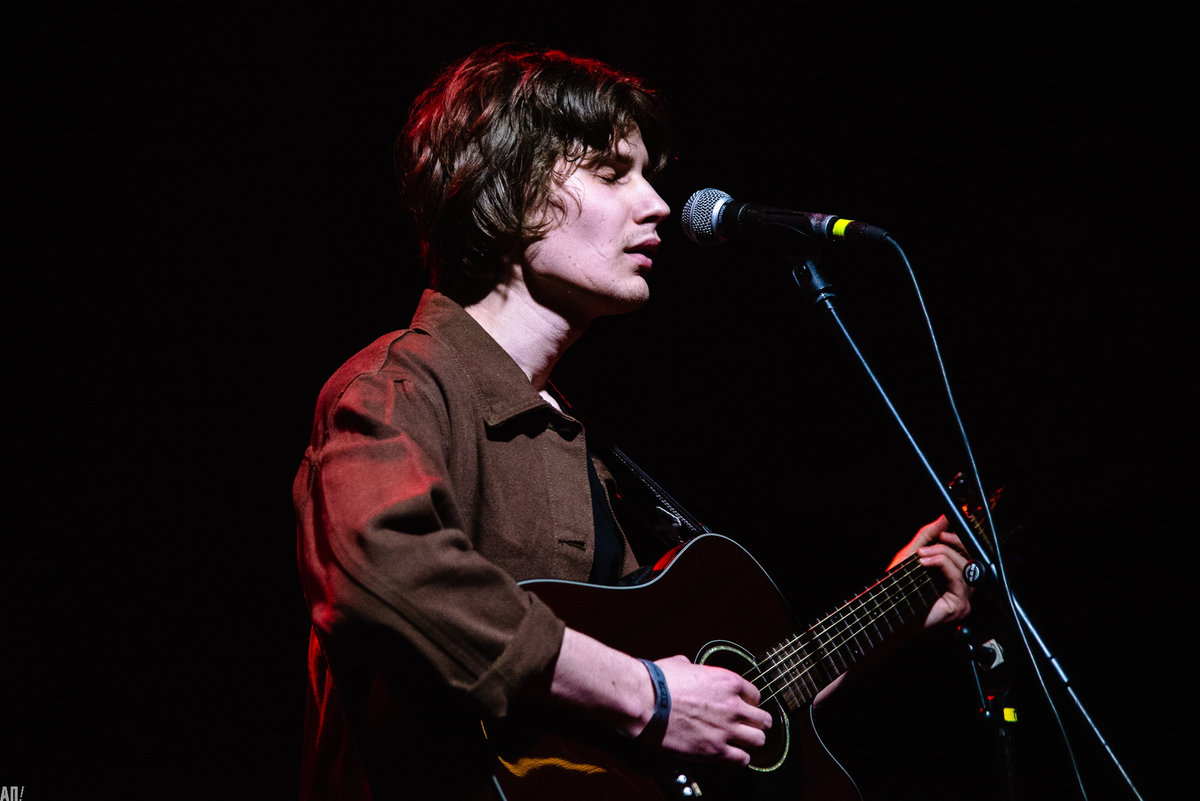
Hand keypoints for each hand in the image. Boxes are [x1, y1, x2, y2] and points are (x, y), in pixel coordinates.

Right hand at [647, 655, 773, 766]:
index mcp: (728, 682)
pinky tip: (730, 755)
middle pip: (763, 720)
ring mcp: (727, 729)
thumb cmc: (659, 682)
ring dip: (751, 742)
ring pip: (759, 741)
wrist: (645, 702)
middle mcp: (733, 706)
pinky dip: (739, 758)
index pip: (755, 696)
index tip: (741, 708)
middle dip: (755, 723)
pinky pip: (743, 759)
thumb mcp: (680, 664)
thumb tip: (688, 666)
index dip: (748, 703)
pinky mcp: (715, 750)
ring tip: (740, 742)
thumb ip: (693, 667)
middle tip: (745, 726)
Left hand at [889, 515, 972, 628]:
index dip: (959, 539)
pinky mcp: (960, 607)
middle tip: (937, 539)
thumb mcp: (913, 554)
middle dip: (953, 543)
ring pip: (965, 566)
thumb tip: (945, 517)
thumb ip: (929, 535)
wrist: (885, 611)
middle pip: (971, 558)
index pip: (968, 554)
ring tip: (922, 555)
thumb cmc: (896, 588)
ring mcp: (964, 600)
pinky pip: (958, 578)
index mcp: (955, 578)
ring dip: (942, 554)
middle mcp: (963, 590)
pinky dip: (942, 565)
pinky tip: (925, 563)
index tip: (944, 531)